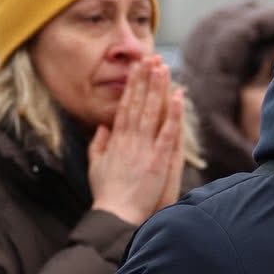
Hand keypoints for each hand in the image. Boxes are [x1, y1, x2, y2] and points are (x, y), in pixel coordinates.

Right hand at [89, 58, 184, 226]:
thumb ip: (98, 145)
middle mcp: (129, 140)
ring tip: (163, 68)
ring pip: (152, 112)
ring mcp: (143, 149)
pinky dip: (172, 114)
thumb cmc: (106, 195)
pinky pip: (167, 132)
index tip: (137, 68)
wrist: (114, 216)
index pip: (124, 106)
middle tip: (151, 57)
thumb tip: (103, 127)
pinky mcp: (157, 161)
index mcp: (115, 141)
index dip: (132, 86)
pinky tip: (178, 97)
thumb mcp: (95, 166)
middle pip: (138, 103)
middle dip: (145, 79)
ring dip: (158, 89)